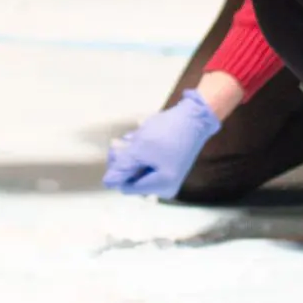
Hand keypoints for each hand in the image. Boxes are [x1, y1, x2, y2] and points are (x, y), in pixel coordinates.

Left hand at [102, 89, 221, 197]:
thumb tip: (108, 183)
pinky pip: (147, 161)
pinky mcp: (168, 164)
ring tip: (136, 135)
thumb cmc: (168, 133)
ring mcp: (167, 176)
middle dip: (126, 158)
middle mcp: (165, 186)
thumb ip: (123, 167)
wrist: (195, 116)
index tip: (121, 149)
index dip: (119, 169)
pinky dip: (141, 148)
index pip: (125, 186)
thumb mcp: (140, 149)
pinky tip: (142, 135)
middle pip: (132, 177)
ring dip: (132, 150)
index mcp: (160, 187)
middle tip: (125, 140)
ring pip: (138, 167)